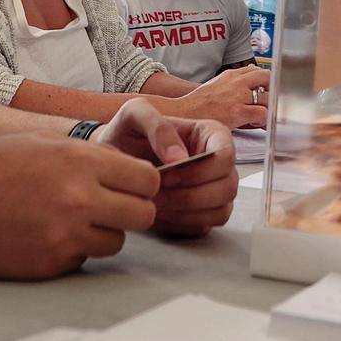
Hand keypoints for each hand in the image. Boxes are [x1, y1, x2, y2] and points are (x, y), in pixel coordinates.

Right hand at [0, 132, 158, 279]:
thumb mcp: (39, 142)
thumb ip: (88, 155)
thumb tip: (129, 170)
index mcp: (78, 160)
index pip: (147, 179)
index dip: (141, 184)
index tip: (128, 186)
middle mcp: (78, 198)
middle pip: (143, 214)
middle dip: (130, 211)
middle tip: (108, 208)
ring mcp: (64, 236)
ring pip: (116, 241)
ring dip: (101, 233)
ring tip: (67, 221)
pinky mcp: (48, 265)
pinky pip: (82, 261)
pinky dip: (70, 252)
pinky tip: (40, 237)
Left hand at [94, 103, 239, 237]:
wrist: (113, 160)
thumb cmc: (127, 134)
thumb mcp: (135, 115)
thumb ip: (158, 127)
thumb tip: (180, 157)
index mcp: (211, 135)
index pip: (226, 157)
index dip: (199, 171)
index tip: (167, 174)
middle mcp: (218, 163)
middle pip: (227, 187)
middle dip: (191, 196)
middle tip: (158, 193)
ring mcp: (214, 189)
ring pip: (221, 210)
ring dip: (187, 212)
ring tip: (156, 203)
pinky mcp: (203, 212)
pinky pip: (206, 226)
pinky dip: (182, 224)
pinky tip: (161, 212)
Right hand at [170, 65, 269, 128]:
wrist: (183, 114)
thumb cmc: (197, 105)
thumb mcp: (215, 86)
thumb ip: (231, 86)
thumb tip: (246, 93)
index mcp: (230, 75)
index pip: (256, 70)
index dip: (263, 81)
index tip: (265, 90)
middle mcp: (236, 82)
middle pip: (266, 77)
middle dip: (272, 89)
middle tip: (269, 102)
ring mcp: (238, 96)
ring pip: (268, 96)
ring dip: (269, 107)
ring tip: (264, 116)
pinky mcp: (238, 111)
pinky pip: (262, 113)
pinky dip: (264, 119)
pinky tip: (257, 124)